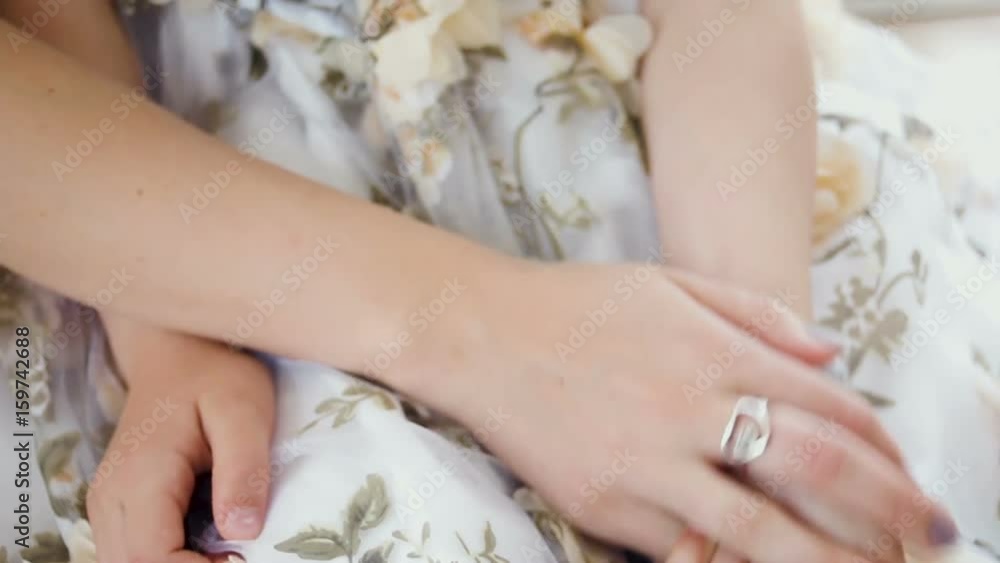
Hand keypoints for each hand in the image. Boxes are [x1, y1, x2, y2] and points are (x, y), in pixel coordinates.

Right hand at [87, 316, 274, 562]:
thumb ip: (244, 470)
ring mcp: (107, 502)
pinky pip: (132, 551)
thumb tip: (242, 532)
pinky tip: (205, 548)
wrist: (177, 349)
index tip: (240, 561)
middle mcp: (110, 496)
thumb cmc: (215, 375)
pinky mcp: (118, 504)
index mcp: (140, 476)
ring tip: (224, 555)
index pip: (151, 558)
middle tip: (236, 559)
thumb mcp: (244, 411)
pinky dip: (166, 559)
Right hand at [399, 263, 952, 562]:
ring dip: (828, 559)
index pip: (827, 406)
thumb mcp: (669, 283)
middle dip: (888, 508)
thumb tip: (831, 357)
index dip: (882, 446)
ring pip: (759, 530)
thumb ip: (757, 315)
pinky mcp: (603, 506)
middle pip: (814, 469)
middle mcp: (688, 409)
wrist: (479, 334)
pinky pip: (684, 549)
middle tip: (934, 536)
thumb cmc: (576, 302)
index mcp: (711, 351)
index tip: (911, 474)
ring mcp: (645, 465)